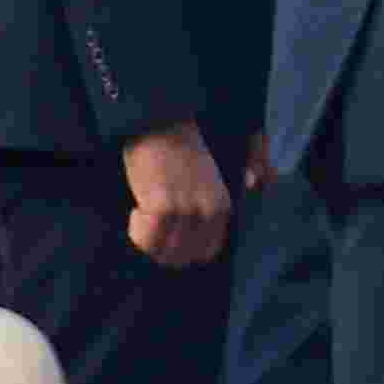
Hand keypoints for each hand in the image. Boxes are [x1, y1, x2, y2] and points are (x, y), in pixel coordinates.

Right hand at [121, 124, 230, 269]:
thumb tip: (247, 194)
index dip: (184, 250)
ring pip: (162, 252)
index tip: (170, 236)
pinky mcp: (162, 207)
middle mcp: (208, 212)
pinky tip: (137, 209)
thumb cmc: (184, 151)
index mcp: (223, 206)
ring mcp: (186, 211)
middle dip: (163, 249)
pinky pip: (145, 239)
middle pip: (183, 257)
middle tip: (152, 228)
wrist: (162, 127)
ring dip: (148, 240)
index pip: (207, 251)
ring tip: (144, 216)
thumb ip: (226, 194)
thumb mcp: (213, 175)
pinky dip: (136, 231)